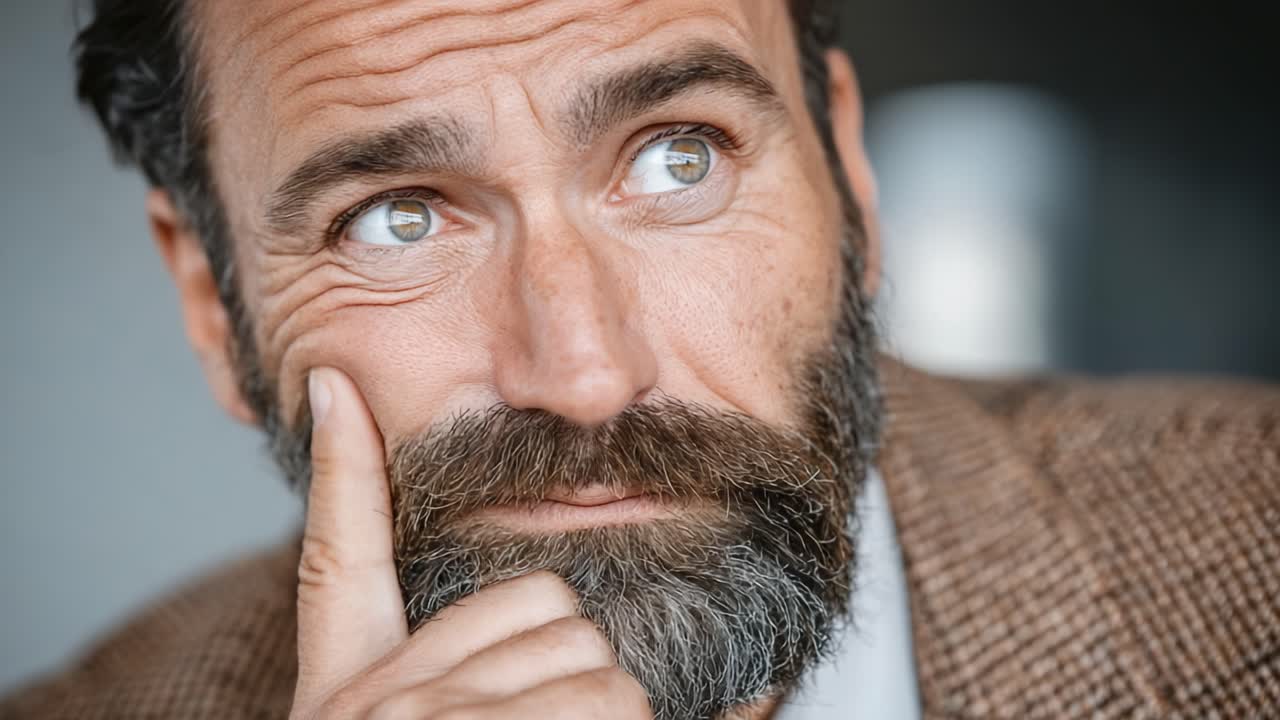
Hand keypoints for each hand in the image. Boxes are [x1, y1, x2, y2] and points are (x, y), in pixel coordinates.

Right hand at [290, 367, 652, 718]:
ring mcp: (418, 718)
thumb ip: (455, 669)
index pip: (334, 563)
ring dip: (603, 706)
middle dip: (572, 661)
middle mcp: (371, 701)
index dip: (338, 468)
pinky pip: (609, 693)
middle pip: (536, 598)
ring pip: (584, 647)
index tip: (332, 383)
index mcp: (344, 697)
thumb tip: (470, 549)